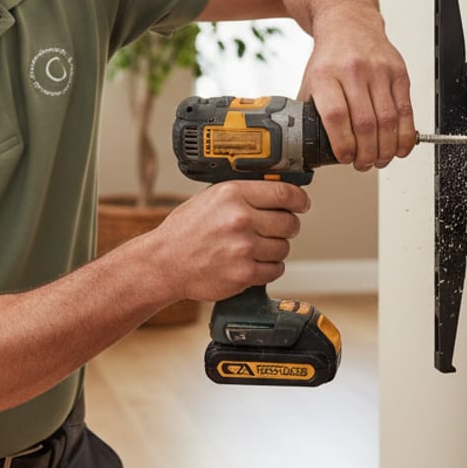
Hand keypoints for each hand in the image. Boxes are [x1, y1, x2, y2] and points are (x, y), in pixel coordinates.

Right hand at [149, 180, 309, 303]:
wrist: (165, 262)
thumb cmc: (185, 231)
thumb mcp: (210, 198)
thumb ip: (243, 195)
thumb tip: (275, 194)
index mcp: (232, 195)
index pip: (284, 194)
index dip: (299, 200)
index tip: (302, 204)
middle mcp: (240, 219)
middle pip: (289, 222)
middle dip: (287, 226)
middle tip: (276, 229)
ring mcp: (243, 248)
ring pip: (284, 248)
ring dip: (275, 248)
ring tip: (255, 248)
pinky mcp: (243, 274)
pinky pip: (275, 270)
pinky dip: (268, 268)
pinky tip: (252, 262)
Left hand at [298, 5, 414, 170]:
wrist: (349, 23)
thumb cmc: (329, 58)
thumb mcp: (310, 82)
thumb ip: (308, 113)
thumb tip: (304, 146)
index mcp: (325, 75)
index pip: (336, 115)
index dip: (343, 143)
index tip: (344, 158)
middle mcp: (352, 71)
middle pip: (365, 123)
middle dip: (366, 153)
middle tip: (363, 164)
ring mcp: (379, 71)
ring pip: (387, 120)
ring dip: (385, 148)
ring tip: (380, 160)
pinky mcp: (399, 73)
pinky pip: (405, 109)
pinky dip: (405, 134)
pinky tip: (400, 147)